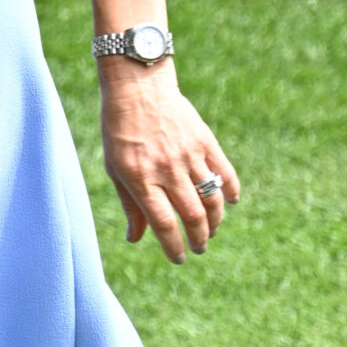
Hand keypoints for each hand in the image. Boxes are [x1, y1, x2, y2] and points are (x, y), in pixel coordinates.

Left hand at [99, 61, 239, 261]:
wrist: (138, 88)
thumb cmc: (120, 132)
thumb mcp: (115, 169)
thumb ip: (130, 205)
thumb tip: (135, 239)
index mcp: (141, 178)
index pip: (164, 224)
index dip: (174, 247)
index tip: (179, 258)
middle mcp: (167, 169)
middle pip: (192, 216)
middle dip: (199, 239)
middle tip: (198, 248)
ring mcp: (188, 154)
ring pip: (212, 199)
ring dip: (215, 222)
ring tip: (210, 231)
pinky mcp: (205, 141)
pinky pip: (225, 173)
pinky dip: (231, 191)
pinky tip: (229, 203)